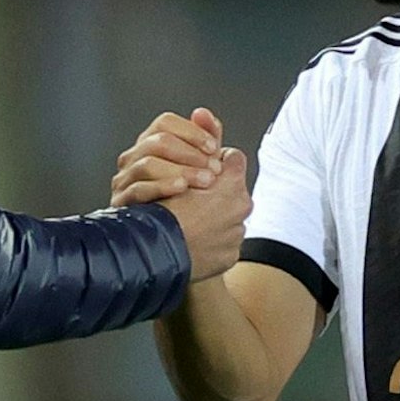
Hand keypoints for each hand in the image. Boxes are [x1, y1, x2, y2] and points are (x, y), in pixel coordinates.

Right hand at [112, 108, 226, 205]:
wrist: (169, 238)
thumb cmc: (184, 201)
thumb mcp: (199, 167)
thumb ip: (205, 138)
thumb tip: (203, 114)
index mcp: (150, 145)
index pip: (165, 123)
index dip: (191, 132)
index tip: (213, 147)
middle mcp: (134, 158)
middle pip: (158, 141)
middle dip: (191, 153)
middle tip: (215, 169)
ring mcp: (125, 179)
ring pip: (148, 163)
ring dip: (182, 170)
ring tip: (206, 181)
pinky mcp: (122, 202)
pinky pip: (139, 189)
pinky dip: (164, 186)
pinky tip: (183, 188)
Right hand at [158, 150, 249, 280]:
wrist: (158, 254)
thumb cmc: (164, 212)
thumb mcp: (175, 173)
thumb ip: (195, 158)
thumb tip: (203, 143)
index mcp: (232, 183)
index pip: (233, 158)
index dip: (215, 161)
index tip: (203, 167)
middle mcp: (241, 207)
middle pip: (233, 191)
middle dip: (216, 193)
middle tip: (191, 199)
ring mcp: (236, 234)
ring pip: (228, 219)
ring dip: (214, 219)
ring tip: (190, 223)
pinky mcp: (229, 257)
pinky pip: (223, 245)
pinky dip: (211, 242)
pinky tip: (193, 241)